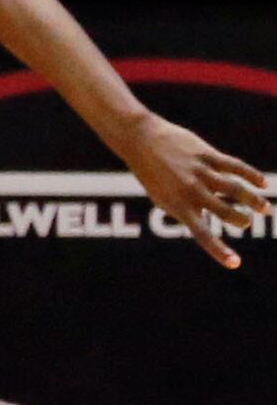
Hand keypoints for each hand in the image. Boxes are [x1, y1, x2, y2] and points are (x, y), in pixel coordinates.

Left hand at [120, 112, 270, 269]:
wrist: (140, 141)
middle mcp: (190, 191)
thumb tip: (215, 216)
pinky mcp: (207, 155)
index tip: (235, 264)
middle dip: (240, 220)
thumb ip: (187, 209)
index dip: (219, 250)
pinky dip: (252, 175)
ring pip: (235, 189)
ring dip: (254, 200)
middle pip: (226, 211)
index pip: (202, 233)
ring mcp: (200, 172)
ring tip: (264, 209)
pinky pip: (235, 166)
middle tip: (246, 222)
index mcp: (178, 206)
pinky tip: (262, 183)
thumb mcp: (163, 197)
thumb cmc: (152, 173)